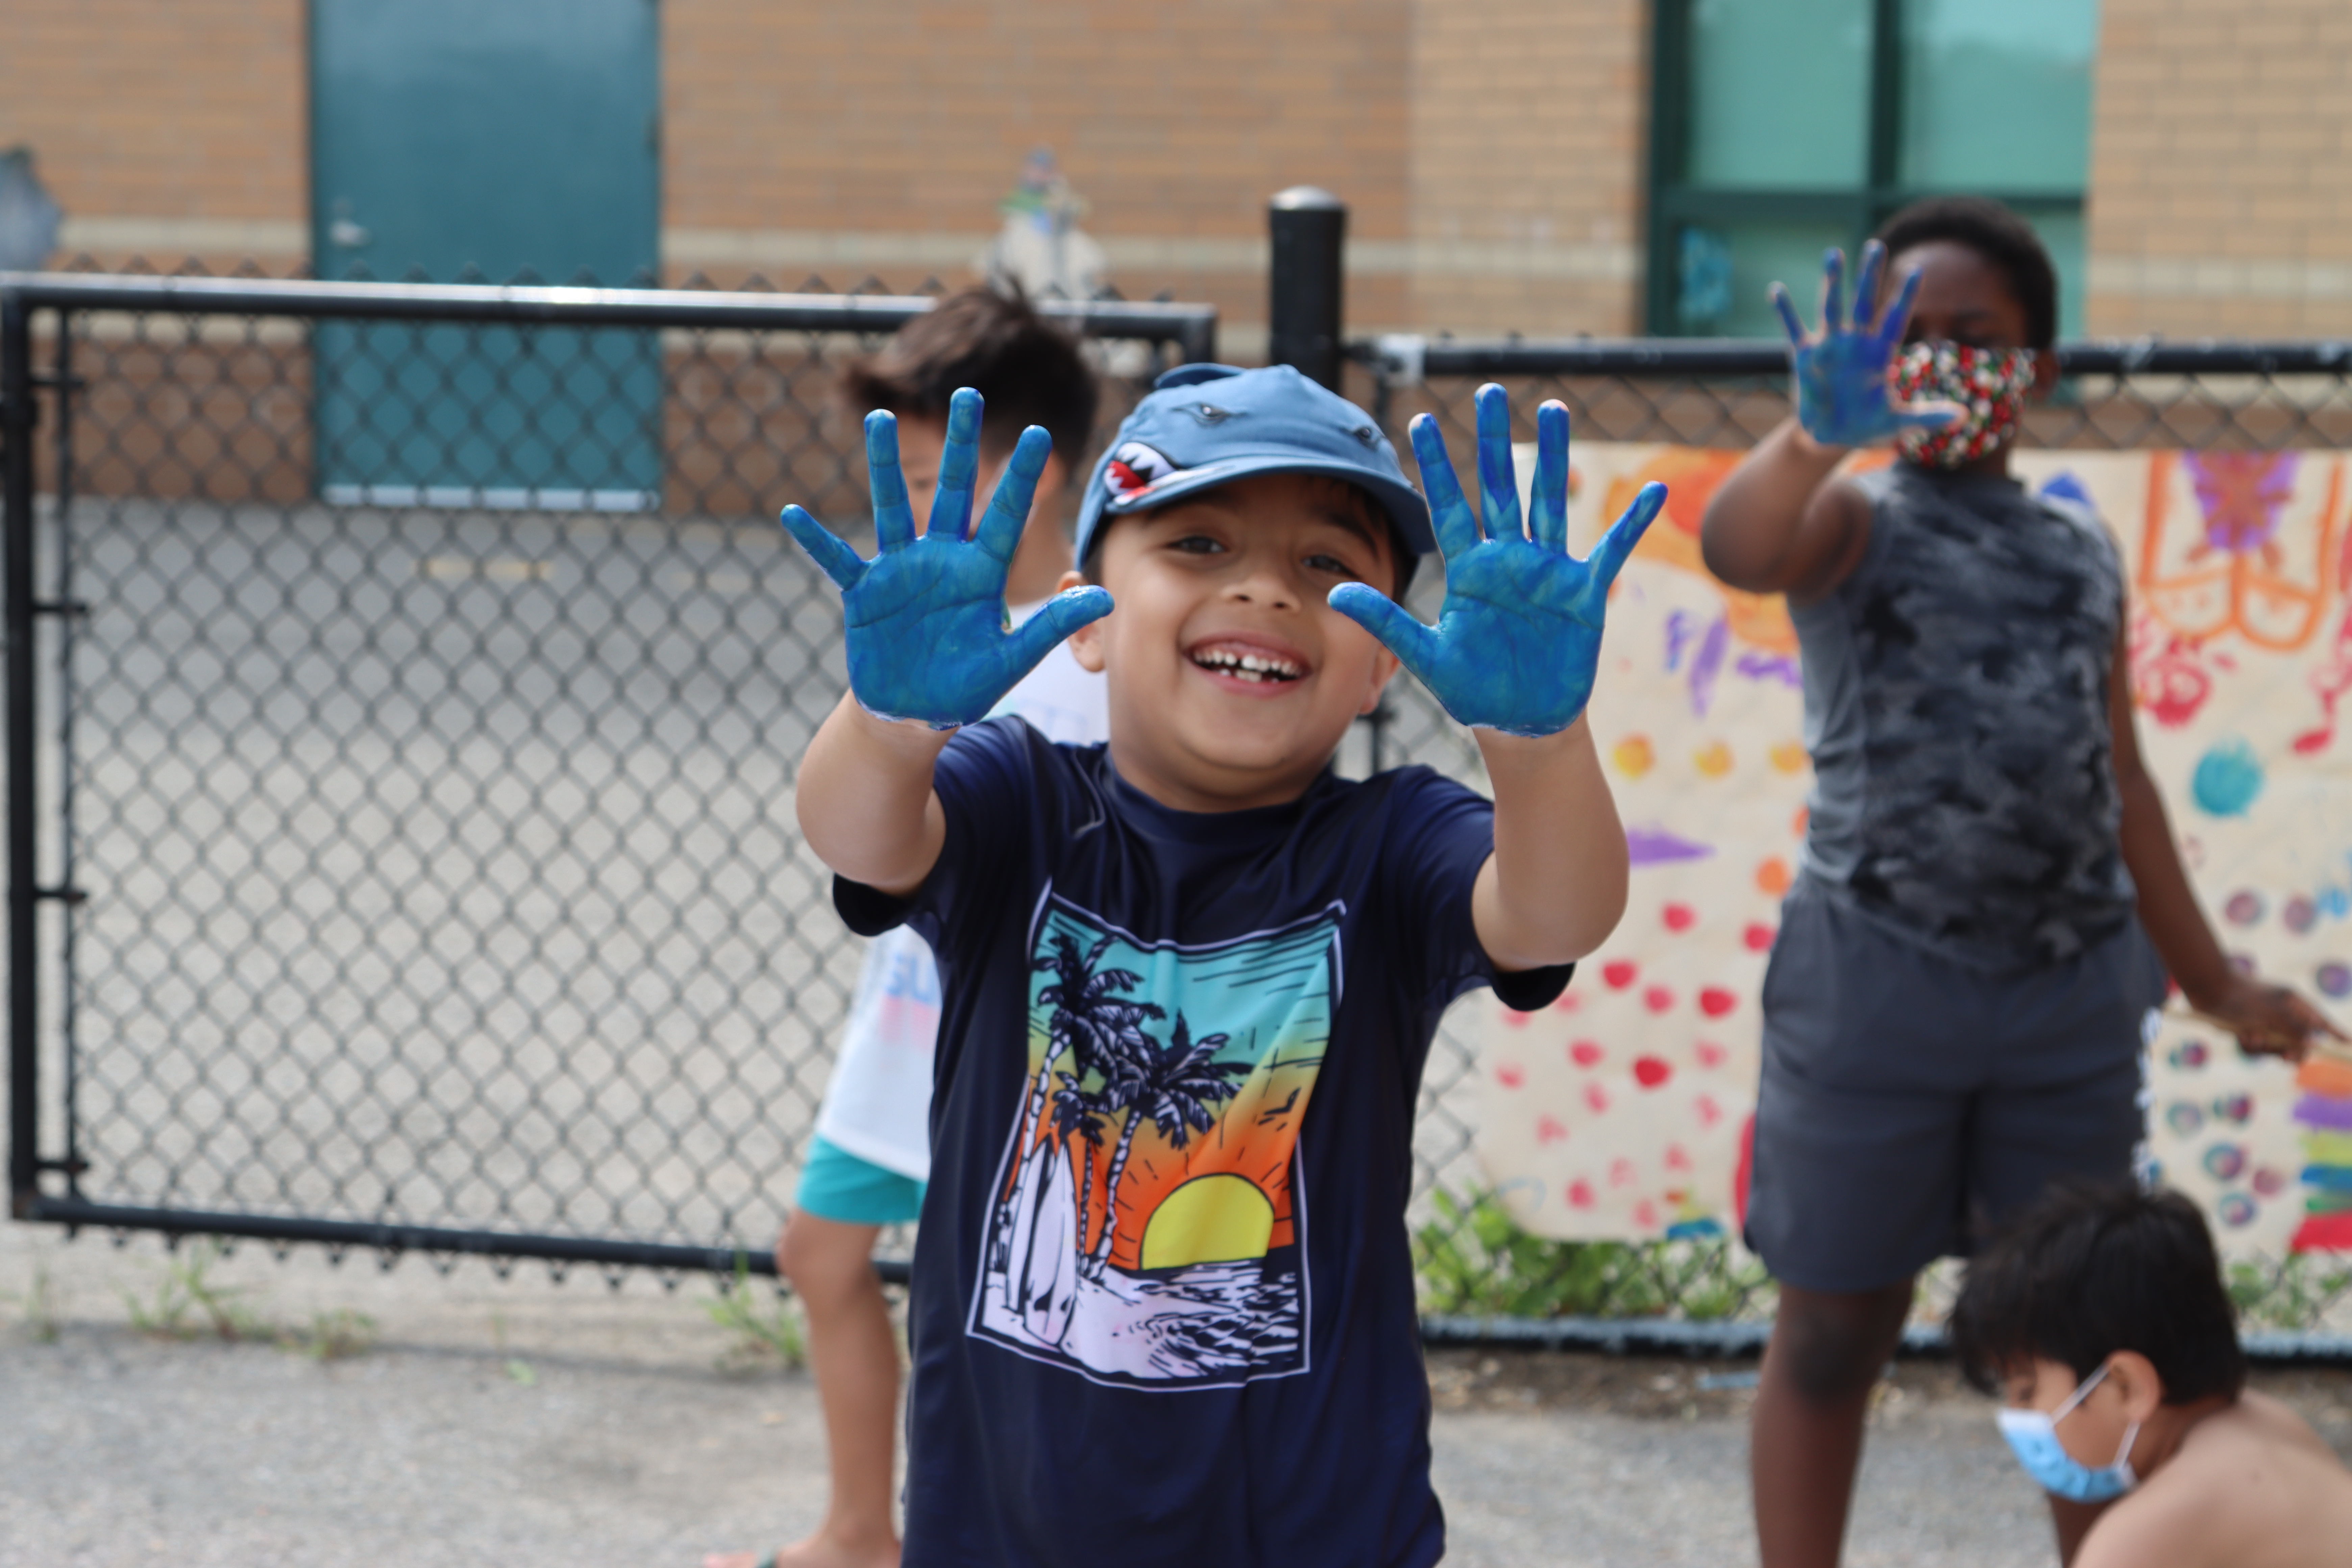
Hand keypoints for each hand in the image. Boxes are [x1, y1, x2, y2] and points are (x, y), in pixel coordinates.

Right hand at [780, 388, 1112, 728]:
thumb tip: (1104, 597)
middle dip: (961, 445)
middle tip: (967, 393)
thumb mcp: (1011, 659)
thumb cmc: (965, 685)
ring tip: (879, 418)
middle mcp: (941, 560)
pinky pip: (837, 560)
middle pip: (953, 492)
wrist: (915, 712)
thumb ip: (1051, 626)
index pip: (1005, 515)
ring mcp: (900, 572)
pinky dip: (814, 539)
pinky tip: (794, 513)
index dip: (1021, 477)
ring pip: (891, 509)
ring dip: (883, 466)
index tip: (1040, 434)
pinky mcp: (864, 593)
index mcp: (981, 573)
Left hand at [1328, 384, 1663, 737]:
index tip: (1418, 421)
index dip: (1435, 466)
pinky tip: (1652, 490)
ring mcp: (1548, 572)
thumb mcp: (1426, 656)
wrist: (1522, 721)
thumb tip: (1336, 591)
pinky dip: (1632, 522)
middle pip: (1501, 487)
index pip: (1448, 507)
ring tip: (1554, 409)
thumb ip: (1387, 620)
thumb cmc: (1473, 689)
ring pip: (1550, 502)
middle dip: (1495, 441)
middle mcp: (1508, 559)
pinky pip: (1611, 550)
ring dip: (1554, 457)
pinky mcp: (1584, 593)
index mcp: (1470, 570)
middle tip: (1490, 391)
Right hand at [1771, 241, 1957, 449]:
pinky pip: (1793, 330)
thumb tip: (1963, 415)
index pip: (1895, 318)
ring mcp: (1829, 347)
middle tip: (1876, 247)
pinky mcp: (1805, 357)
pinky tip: (1776, 290)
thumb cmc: (1866, 424)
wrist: (1830, 436)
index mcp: (1878, 354)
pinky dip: (1785, 312)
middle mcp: (1854, 344)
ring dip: (1832, 282)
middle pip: (1864, 303)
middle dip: (1869, 276)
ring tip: (1834, 254)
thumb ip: (1927, 415)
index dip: (1904, 296)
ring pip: (1831, 308)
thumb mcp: (1898, 422)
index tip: (1915, 270)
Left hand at [2182, 973, 2347, 1062]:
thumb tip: (2312, 1044)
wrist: (2210, 990)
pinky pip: (2256, 1049)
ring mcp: (2265, 1023)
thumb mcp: (2273, 1013)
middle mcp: (2282, 1014)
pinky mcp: (2248, 1031)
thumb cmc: (2243, 997)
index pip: (2321, 1021)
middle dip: (2293, 1051)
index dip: (2334, 1033)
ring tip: (2252, 1035)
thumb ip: (2294, 1029)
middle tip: (2287, 1058)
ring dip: (2265, 1047)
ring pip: (2275, 1048)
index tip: (2347, 1044)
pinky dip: (2250, 1045)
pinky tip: (2241, 1036)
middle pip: (2299, 1041)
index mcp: (2294, 1004)